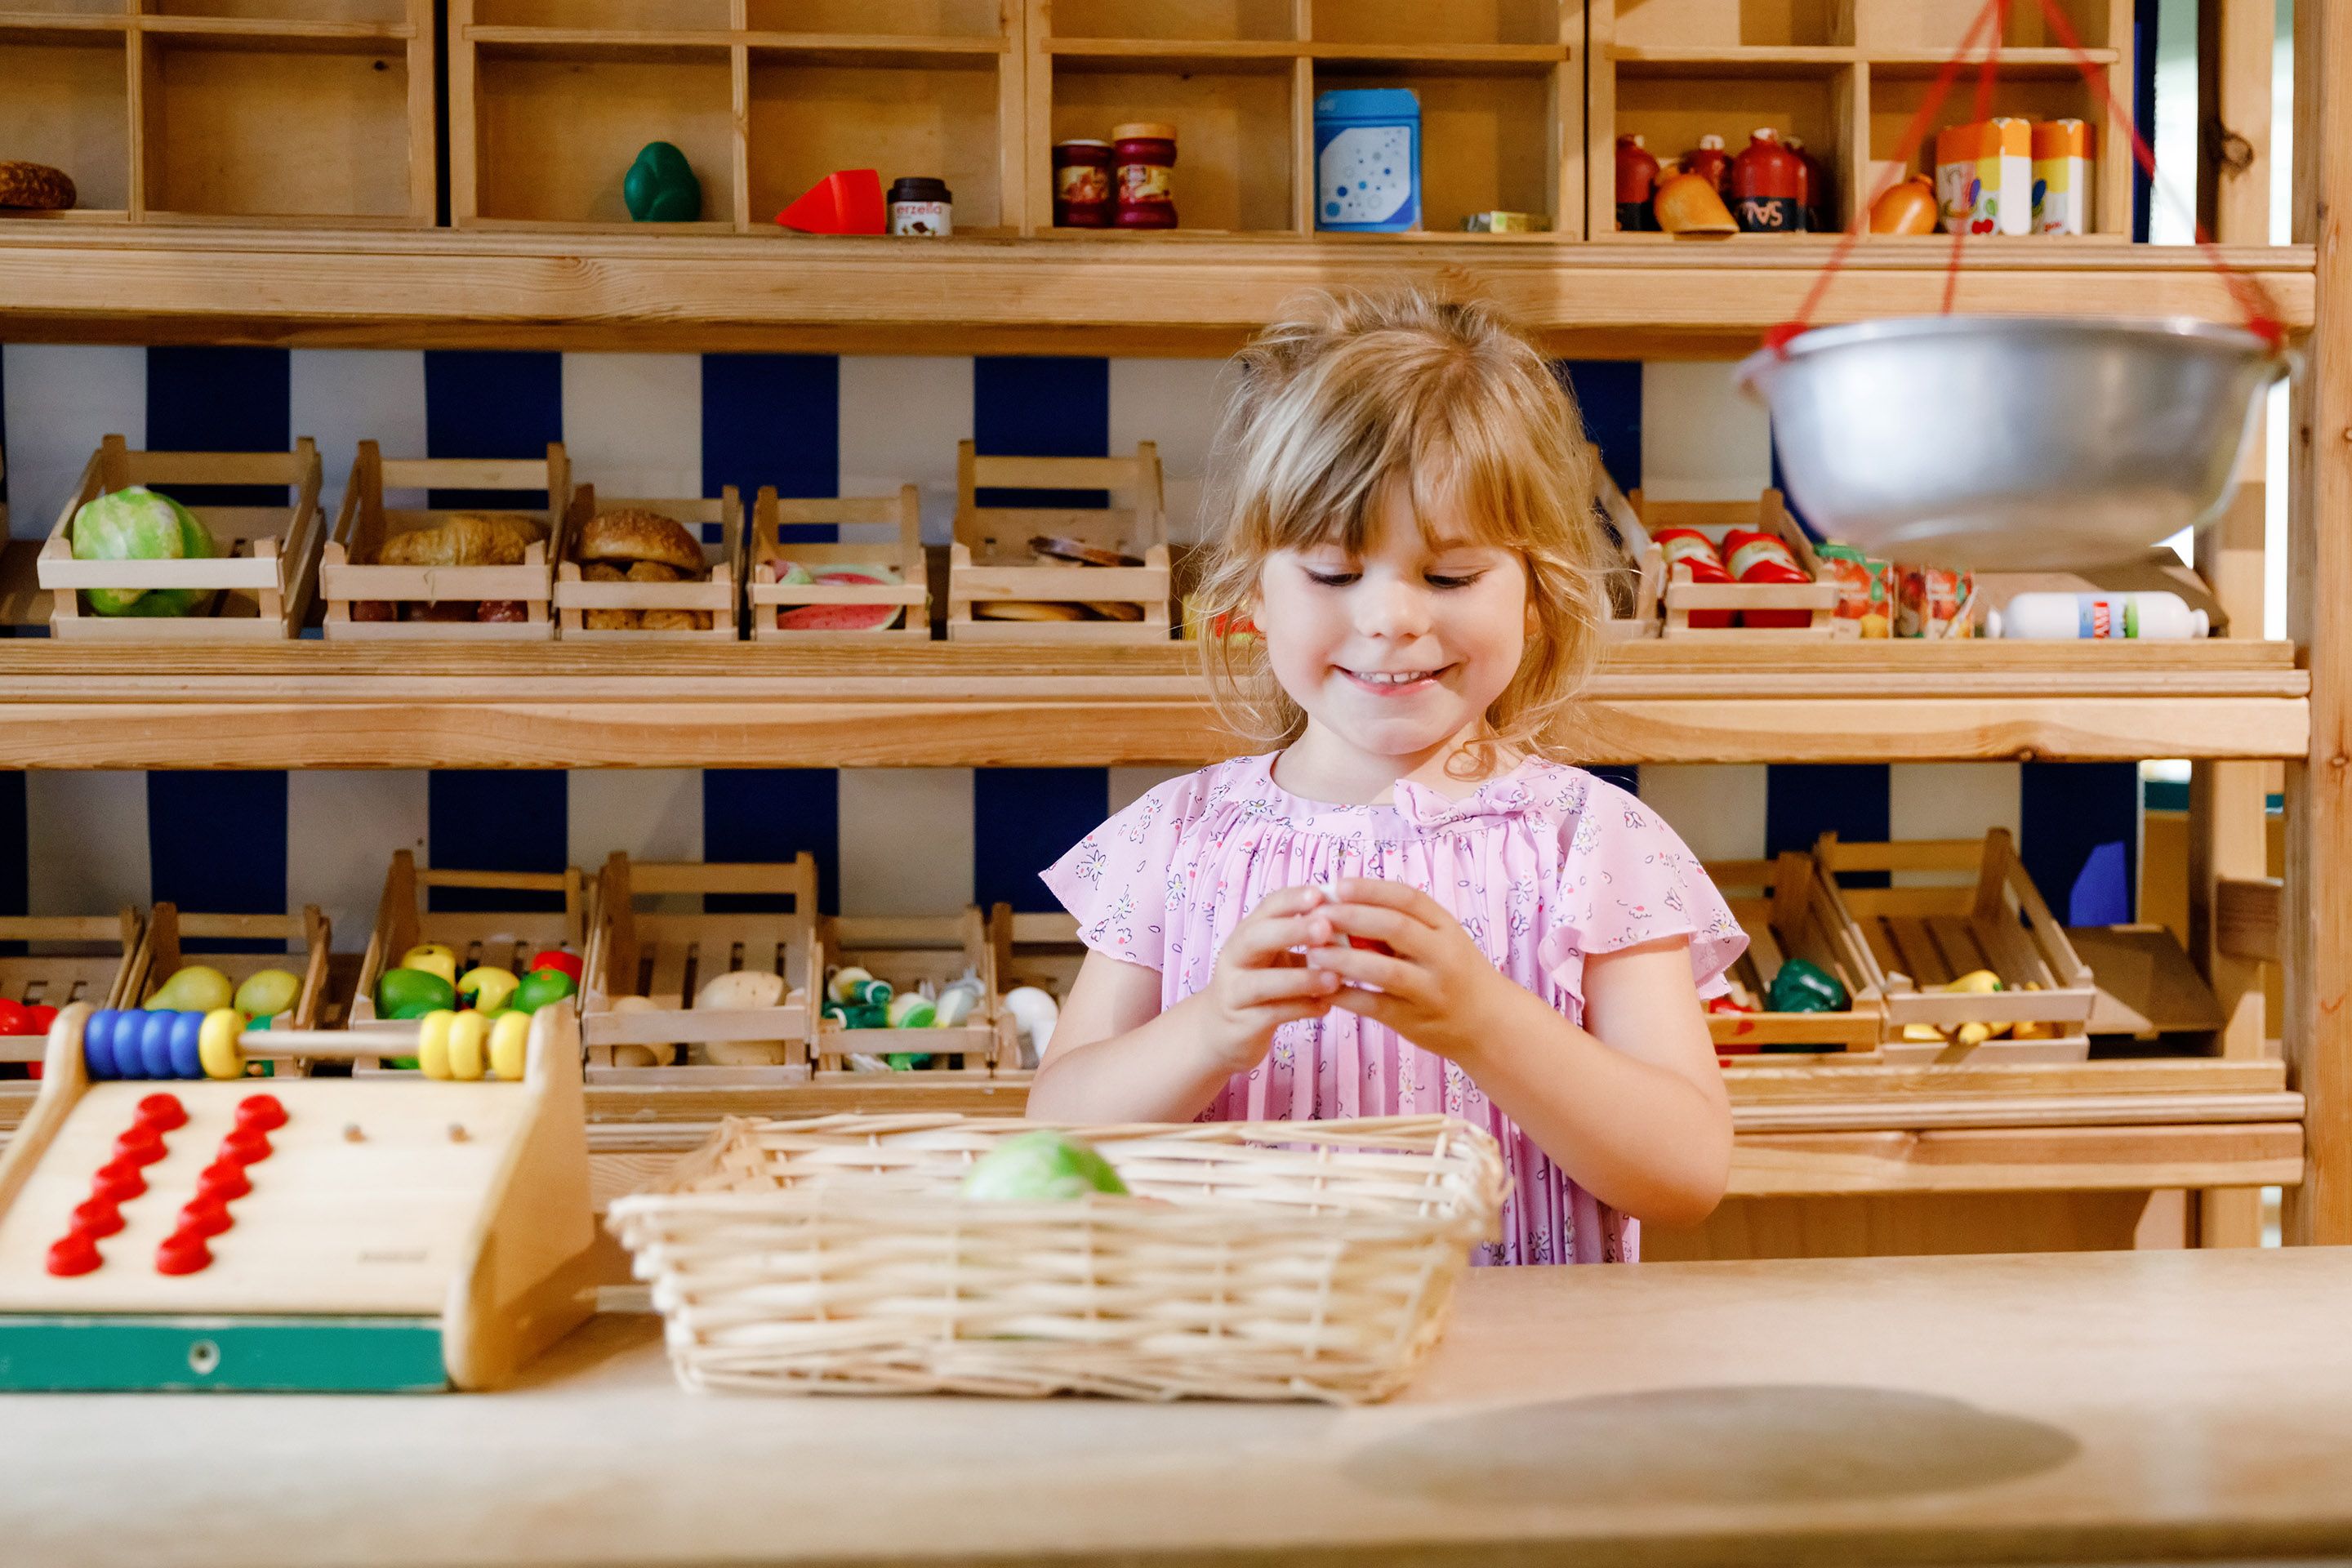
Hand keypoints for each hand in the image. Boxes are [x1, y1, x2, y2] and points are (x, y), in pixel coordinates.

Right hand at [1198, 884, 1343, 1072]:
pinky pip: (1270, 1014)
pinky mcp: (1241, 1023)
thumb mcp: (1279, 957)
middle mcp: (1234, 958)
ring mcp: (1233, 991)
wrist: (1220, 1031)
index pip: (1266, 908)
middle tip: (1325, 927)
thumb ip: (1307, 942)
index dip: (1292, 899)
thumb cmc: (1260, 984)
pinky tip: (1325, 1007)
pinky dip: (1299, 1010)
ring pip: (1261, 983)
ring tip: (1335, 979)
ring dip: (1300, 979)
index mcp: (1247, 934)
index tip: (1321, 893)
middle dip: (1291, 930)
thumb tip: (1354, 922)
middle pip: (1255, 937)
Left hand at [1304, 879, 1514, 1061]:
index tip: (1337, 885)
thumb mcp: (1440, 940)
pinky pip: (1375, 1005)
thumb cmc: (1454, 973)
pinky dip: (1346, 995)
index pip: (1408, 899)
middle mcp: (1443, 955)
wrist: (1490, 1024)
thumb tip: (1342, 904)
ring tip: (1312, 952)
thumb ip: (1403, 924)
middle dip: (1351, 918)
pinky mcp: (1415, 1020)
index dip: (1370, 890)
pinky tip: (1321, 986)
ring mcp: (1431, 990)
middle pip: (1395, 928)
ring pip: (1384, 970)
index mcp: (1447, 927)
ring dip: (1343, 959)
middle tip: (1316, 916)